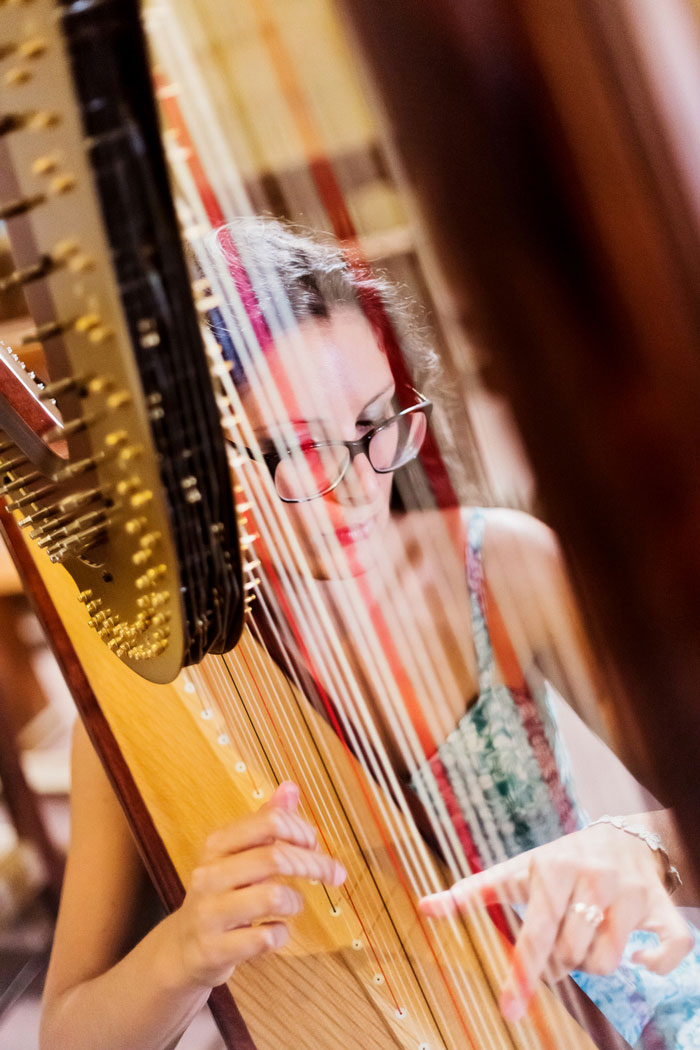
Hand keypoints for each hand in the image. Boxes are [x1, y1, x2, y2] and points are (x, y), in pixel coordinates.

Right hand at [170, 782, 345, 987]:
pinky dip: (282, 934)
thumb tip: (290, 787)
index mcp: (218, 845)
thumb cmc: (220, 895)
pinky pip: (267, 937)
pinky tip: (275, 931)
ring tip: (292, 905)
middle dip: (314, 864)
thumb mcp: (237, 855)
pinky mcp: (215, 949)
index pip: (269, 821)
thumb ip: (265, 822)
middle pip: (276, 857)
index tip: (315, 843)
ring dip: (296, 901)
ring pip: (273, 897)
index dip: (301, 830)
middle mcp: (210, 874)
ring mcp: (210, 912)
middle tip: (334, 874)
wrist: (181, 950)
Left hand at [419, 822, 692, 1021]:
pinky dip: (655, 964)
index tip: (508, 1010)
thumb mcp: (517, 869)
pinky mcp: (663, 906)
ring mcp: (631, 892)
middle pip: (571, 956)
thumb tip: (424, 907)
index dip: (522, 975)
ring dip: (593, 961)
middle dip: (560, 961)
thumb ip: (473, 891)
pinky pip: (667, 954)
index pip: (535, 934)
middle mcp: (594, 878)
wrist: (624, 834)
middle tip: (560, 941)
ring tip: (588, 935)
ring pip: (607, 963)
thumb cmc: (559, 860)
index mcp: (553, 868)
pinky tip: (639, 954)